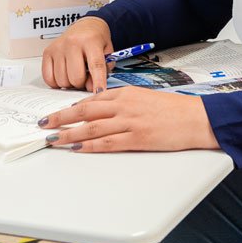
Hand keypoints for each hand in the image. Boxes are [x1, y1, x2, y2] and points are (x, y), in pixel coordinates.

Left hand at [39, 87, 220, 152]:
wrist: (196, 118)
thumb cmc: (174, 109)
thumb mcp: (145, 97)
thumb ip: (123, 102)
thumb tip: (103, 110)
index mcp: (126, 94)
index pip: (92, 99)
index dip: (71, 107)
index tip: (58, 113)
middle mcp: (124, 106)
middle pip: (85, 112)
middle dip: (61, 118)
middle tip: (45, 124)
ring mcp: (130, 122)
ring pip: (92, 128)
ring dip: (70, 134)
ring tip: (54, 139)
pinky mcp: (137, 139)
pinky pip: (108, 143)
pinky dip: (90, 146)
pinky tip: (77, 148)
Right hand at [42, 16, 113, 91]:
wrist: (85, 26)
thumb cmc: (96, 40)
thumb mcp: (108, 52)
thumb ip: (104, 70)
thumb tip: (91, 88)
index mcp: (90, 41)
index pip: (95, 65)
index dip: (98, 82)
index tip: (100, 93)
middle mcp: (72, 43)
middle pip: (76, 77)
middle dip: (82, 83)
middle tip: (85, 76)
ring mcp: (58, 48)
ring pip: (62, 80)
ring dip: (70, 83)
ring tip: (75, 73)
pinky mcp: (47, 52)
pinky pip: (49, 79)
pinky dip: (57, 82)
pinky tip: (64, 74)